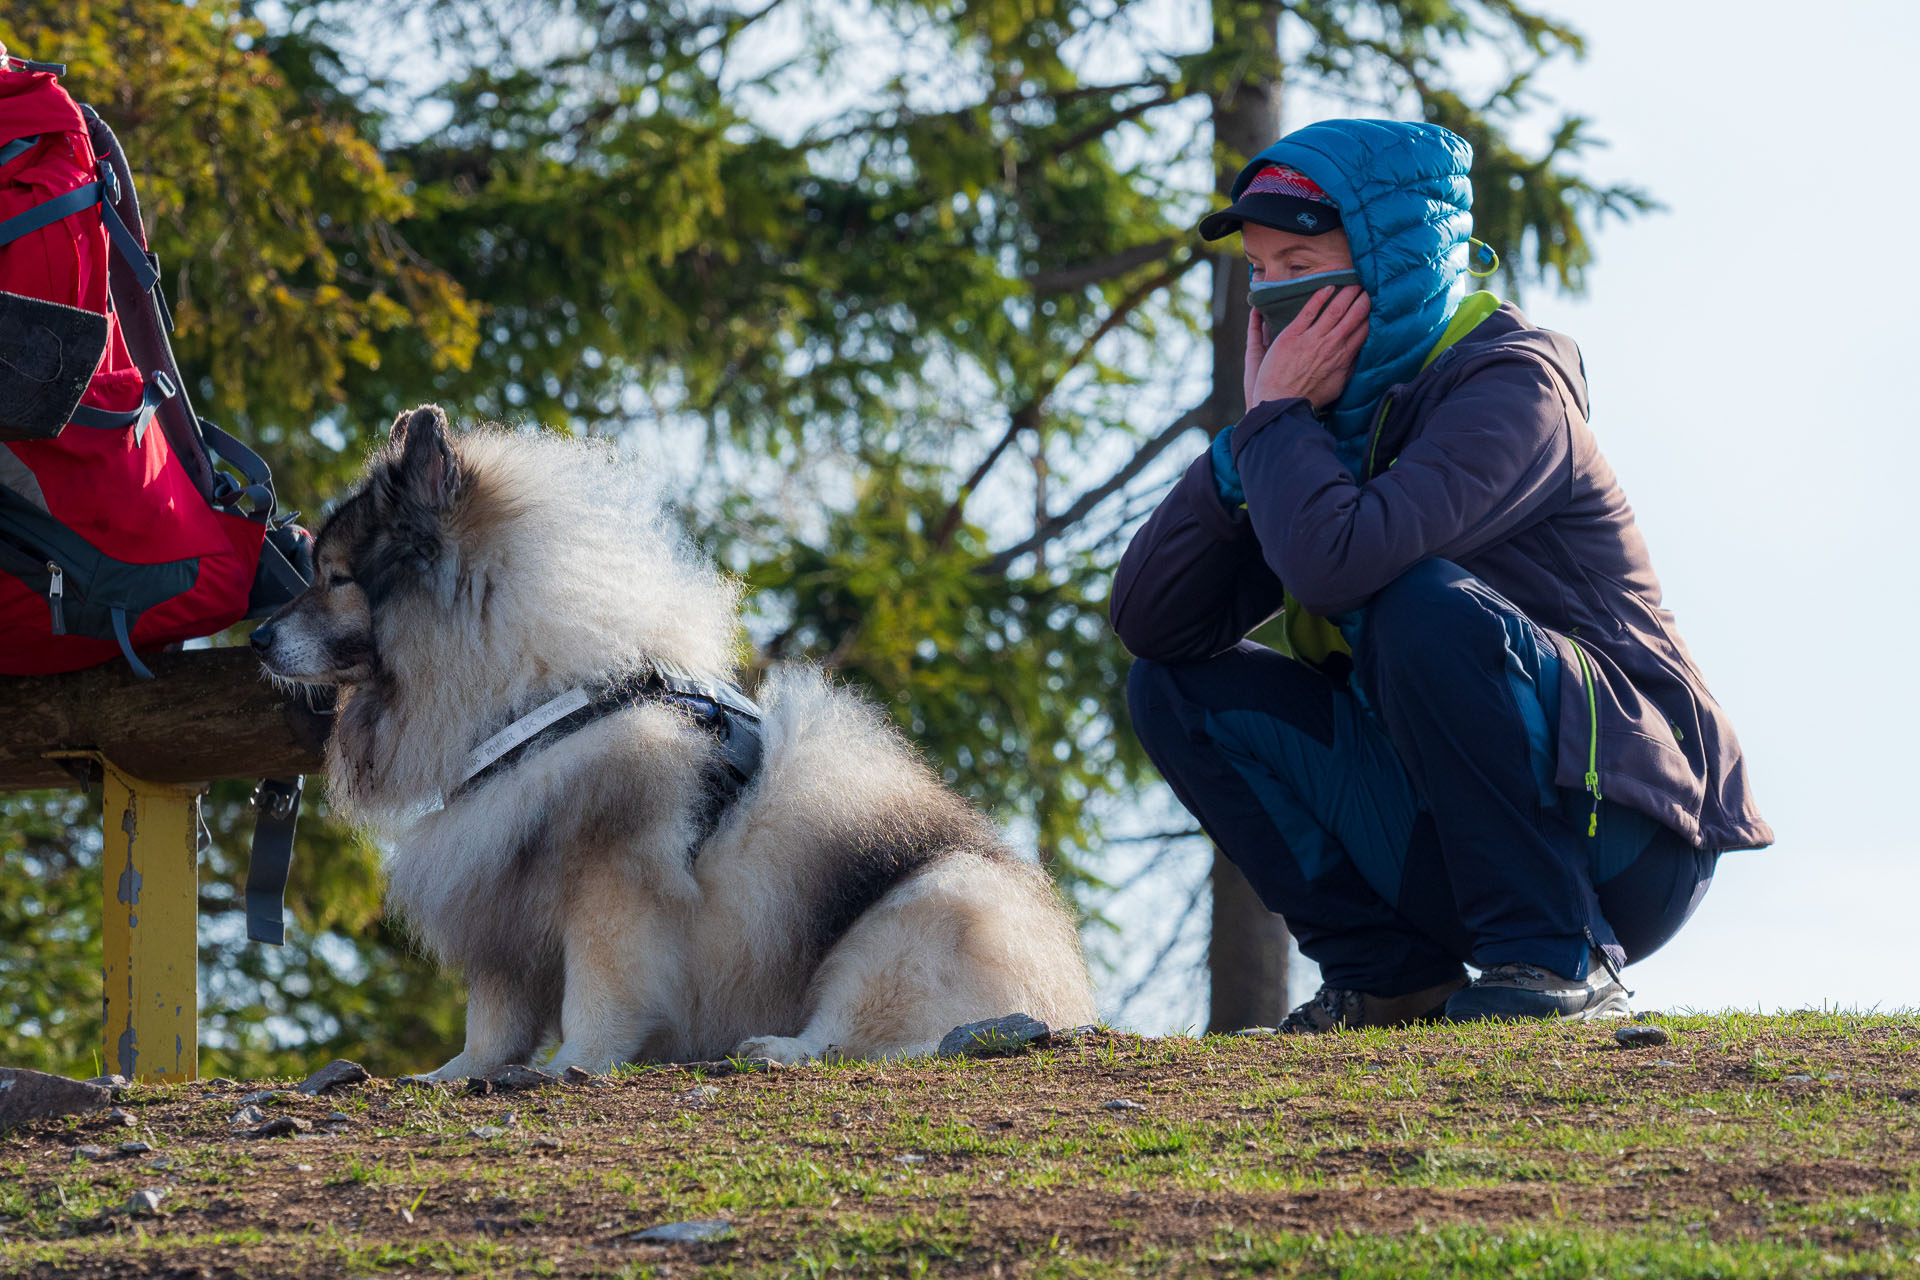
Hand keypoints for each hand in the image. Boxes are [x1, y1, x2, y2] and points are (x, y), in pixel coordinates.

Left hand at [1244, 286, 1370, 413]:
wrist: (1281, 404)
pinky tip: (1328, 287)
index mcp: (1343, 358)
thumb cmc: (1309, 398)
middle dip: (1363, 299)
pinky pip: (1309, 311)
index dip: (1372, 316)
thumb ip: (1348, 369)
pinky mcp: (1292, 336)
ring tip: (1353, 282)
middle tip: (1369, 285)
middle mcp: (1331, 346)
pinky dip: (1319, 297)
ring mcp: (1312, 340)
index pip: (1364, 331)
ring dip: (1346, 294)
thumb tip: (1360, 357)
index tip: (1378, 304)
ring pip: (1334, 310)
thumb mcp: (1337, 387)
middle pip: (1353, 317)